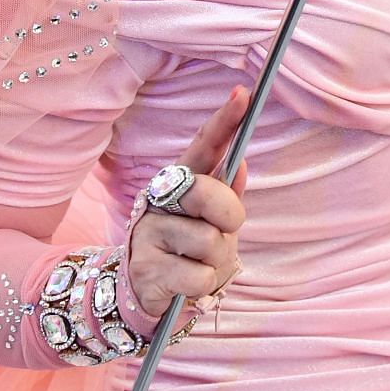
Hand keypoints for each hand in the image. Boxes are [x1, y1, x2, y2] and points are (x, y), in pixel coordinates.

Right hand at [125, 86, 249, 321]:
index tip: (244, 94)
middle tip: (226, 229)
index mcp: (179, 182)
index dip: (224, 121)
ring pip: (208, 241)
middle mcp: (158, 200)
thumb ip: (226, 195)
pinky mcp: (148, 270)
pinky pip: (200, 276)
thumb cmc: (187, 251)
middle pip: (205, 191)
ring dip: (216, 260)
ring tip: (198, 263)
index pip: (203, 146)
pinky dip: (204, 285)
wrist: (146, 295)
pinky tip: (186, 283)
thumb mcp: (212, 222)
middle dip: (228, 213)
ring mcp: (149, 234)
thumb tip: (241, 163)